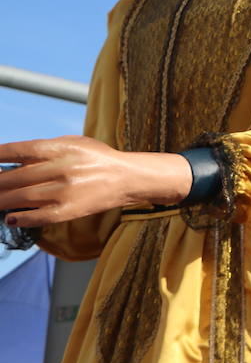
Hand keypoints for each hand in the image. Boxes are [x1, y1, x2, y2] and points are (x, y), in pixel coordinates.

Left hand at [0, 136, 191, 227]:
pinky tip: (9, 217)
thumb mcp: (73, 144)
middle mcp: (61, 168)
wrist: (127, 177)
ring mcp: (64, 191)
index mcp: (61, 148)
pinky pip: (37, 216)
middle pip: (14, 177)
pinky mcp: (69, 210)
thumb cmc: (96, 158)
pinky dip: (19, 218)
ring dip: (1, 201)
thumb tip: (9, 161)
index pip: (18, 151)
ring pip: (20, 198)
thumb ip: (43, 150)